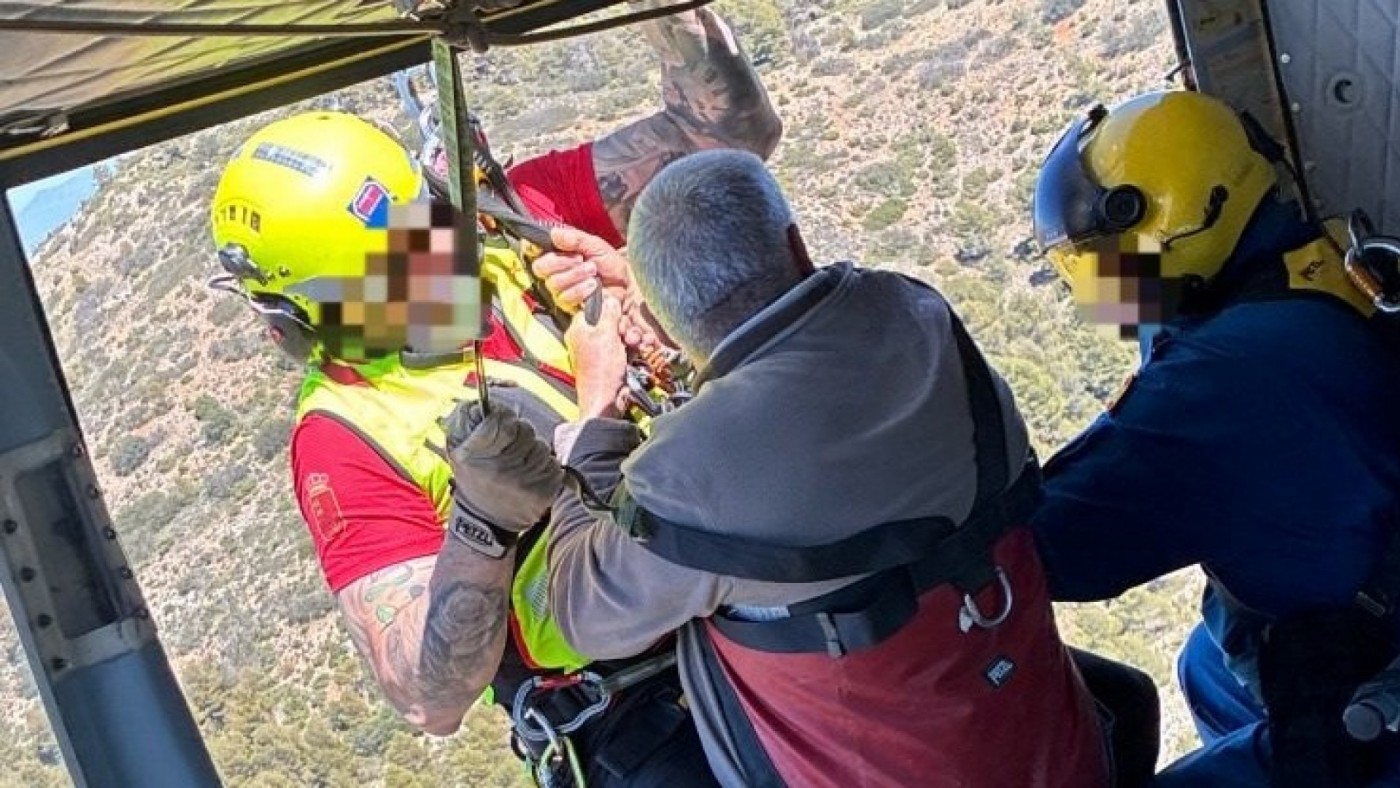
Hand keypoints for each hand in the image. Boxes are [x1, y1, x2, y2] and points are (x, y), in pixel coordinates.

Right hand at [443, 402, 562, 531]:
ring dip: (534, 452)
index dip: (505, 417)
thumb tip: (485, 402)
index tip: (503, 422)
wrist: (484, 522)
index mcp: (475, 455)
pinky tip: (531, 477)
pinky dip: (546, 468)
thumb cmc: (474, 478)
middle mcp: (499, 469)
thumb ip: (466, 419)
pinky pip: (553, 466)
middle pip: (526, 431)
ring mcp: (523, 482)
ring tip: (521, 465)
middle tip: (513, 447)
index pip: (502, 421)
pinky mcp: (542, 493)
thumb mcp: (457, 449)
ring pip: (541, 448)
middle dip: (522, 434)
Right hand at [532, 226, 632, 311]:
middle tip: (580, 259)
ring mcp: (559, 288)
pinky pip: (564, 298)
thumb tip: (554, 233)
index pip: (531, 249)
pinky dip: (580, 290)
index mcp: (556, 252)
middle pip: (540, 267)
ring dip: (574, 275)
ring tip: (592, 271)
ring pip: (553, 283)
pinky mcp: (568, 304)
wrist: (625, 282)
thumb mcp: (594, 244)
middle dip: (561, 262)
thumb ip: (575, 238)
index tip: (538, 246)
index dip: (531, 247)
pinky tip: (592, 285)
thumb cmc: (609, 262)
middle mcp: (553, 270)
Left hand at [566, 296, 628, 418]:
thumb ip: (608, 314)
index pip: (596, 307)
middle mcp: (587, 338)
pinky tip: (639, 349)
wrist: (607, 400)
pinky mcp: (610, 360)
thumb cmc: (601, 371)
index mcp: (579, 328)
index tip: (619, 318)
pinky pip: (624, 346)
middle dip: (625, 326)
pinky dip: (632, 348)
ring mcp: (599, 349)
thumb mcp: (606, 335)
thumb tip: (610, 298)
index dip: (611, 311)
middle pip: (611, 320)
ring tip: (636, 345)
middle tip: (628, 336)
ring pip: (620, 333)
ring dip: (632, 337)